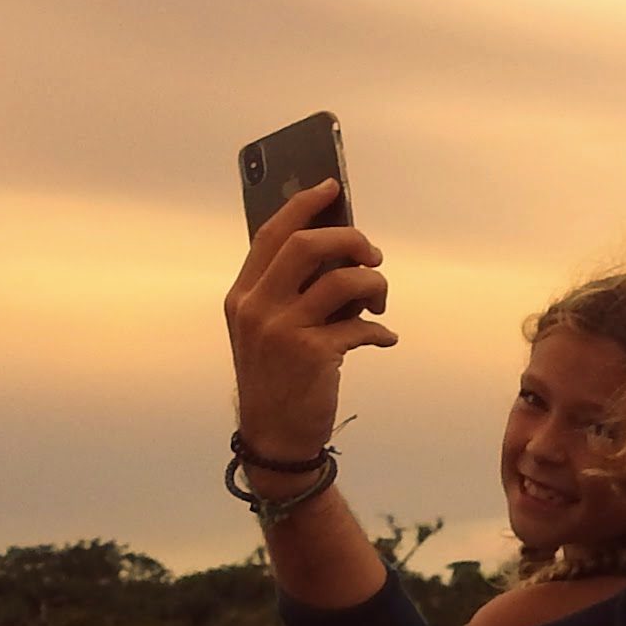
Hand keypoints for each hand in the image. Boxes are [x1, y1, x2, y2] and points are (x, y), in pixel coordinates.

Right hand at [225, 178, 396, 459]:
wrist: (274, 439)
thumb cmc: (278, 378)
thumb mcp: (268, 330)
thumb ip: (290, 290)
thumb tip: (342, 249)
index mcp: (242, 295)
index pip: (272, 234)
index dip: (303, 204)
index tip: (330, 187)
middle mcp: (256, 307)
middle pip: (307, 245)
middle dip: (349, 240)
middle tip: (371, 254)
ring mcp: (281, 330)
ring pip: (342, 280)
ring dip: (372, 284)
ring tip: (379, 301)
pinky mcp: (311, 354)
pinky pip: (360, 325)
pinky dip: (379, 329)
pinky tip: (383, 338)